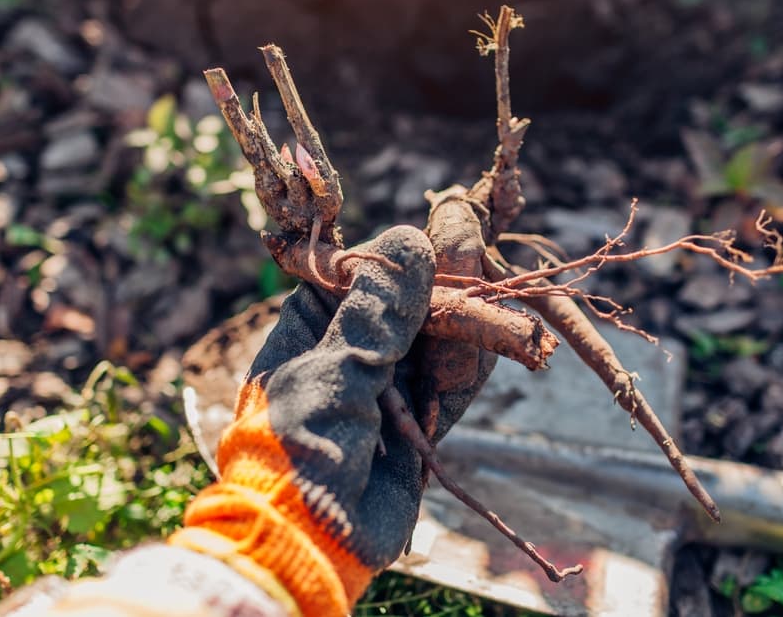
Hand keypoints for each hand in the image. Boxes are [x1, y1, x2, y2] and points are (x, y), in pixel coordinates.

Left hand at [172, 225, 443, 615]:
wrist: (308, 540)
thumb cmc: (300, 446)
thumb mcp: (334, 371)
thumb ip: (377, 312)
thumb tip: (410, 241)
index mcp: (314, 321)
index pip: (372, 268)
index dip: (414, 260)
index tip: (454, 246)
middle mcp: (352, 343)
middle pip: (415, 301)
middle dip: (450, 301)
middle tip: (482, 292)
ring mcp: (385, 380)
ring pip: (440, 338)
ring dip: (465, 339)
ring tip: (472, 353)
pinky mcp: (415, 416)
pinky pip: (452, 381)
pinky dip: (465, 376)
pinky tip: (480, 372)